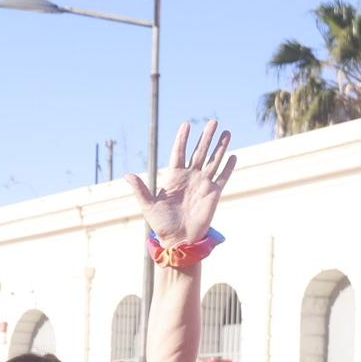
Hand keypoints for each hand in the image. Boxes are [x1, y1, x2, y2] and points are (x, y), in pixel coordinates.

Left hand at [127, 120, 235, 247]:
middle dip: (206, 137)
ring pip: (213, 160)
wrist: (178, 240)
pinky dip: (228, 167)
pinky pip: (223, 177)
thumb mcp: (148, 205)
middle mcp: (190, 177)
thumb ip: (140, 189)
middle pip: (200, 152)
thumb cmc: (161, 224)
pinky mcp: (214, 194)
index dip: (183, 139)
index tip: (186, 125)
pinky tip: (233, 155)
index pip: (179, 152)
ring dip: (220, 146)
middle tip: (213, 121)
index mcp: (174, 177)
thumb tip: (127, 175)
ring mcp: (203, 184)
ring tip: (226, 131)